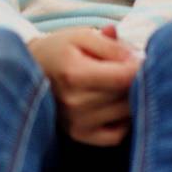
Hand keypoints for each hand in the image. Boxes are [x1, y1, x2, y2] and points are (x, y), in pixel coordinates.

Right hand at [27, 28, 140, 145]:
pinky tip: (115, 104)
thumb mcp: (82, 36)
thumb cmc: (59, 50)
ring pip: (125, 113)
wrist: (30, 70)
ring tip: (119, 83)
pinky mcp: (79, 135)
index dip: (139, 67)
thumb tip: (136, 58)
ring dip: (130, 98)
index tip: (140, 57)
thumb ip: (110, 44)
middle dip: (135, 79)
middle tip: (129, 66)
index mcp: (74, 74)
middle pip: (126, 95)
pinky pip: (117, 135)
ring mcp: (76, 122)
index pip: (122, 77)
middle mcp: (74, 103)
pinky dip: (123, 120)